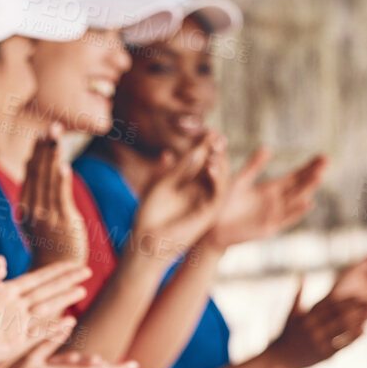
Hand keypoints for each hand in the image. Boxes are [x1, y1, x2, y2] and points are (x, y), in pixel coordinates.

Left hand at [0, 263, 89, 367]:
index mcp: (4, 293)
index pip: (37, 278)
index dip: (56, 270)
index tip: (75, 261)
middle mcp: (14, 307)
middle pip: (46, 290)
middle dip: (66, 281)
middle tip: (88, 270)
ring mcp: (16, 325)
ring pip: (45, 309)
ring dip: (63, 300)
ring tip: (82, 290)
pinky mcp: (13, 345)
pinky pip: (36, 336)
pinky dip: (52, 329)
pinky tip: (69, 322)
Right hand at [18, 124, 89, 265]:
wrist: (56, 269)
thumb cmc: (49, 242)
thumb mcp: (36, 216)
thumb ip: (36, 191)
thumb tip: (34, 163)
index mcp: (25, 206)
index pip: (31, 173)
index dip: (38, 153)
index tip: (43, 134)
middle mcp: (32, 208)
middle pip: (39, 172)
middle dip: (46, 149)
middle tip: (53, 127)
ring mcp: (47, 215)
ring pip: (49, 181)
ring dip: (54, 157)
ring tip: (58, 138)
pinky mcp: (62, 221)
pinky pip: (60, 198)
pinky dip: (61, 182)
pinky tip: (63, 166)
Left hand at [128, 132, 227, 263]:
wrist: (147, 238)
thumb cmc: (150, 212)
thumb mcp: (163, 184)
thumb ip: (179, 168)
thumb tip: (196, 149)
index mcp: (188, 181)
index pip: (201, 159)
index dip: (205, 145)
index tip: (207, 129)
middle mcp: (200, 190)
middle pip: (213, 165)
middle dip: (216, 150)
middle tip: (216, 134)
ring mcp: (205, 201)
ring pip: (220, 178)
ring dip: (219, 162)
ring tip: (215, 147)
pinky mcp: (208, 213)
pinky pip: (218, 195)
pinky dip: (217, 181)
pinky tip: (211, 168)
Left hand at [210, 151, 325, 247]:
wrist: (212, 228)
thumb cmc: (224, 205)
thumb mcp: (239, 181)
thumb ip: (253, 167)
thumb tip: (267, 148)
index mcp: (270, 190)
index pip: (295, 176)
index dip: (309, 167)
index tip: (323, 157)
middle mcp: (276, 202)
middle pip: (299, 186)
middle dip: (313, 174)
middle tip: (327, 161)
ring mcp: (274, 215)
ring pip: (295, 200)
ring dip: (307, 189)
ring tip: (319, 176)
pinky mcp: (269, 228)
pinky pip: (285, 219)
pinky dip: (297, 211)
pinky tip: (308, 202)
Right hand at [265, 281, 366, 367]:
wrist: (279, 361)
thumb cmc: (287, 335)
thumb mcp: (290, 315)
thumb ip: (298, 295)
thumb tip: (301, 276)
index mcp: (307, 317)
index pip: (331, 306)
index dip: (347, 300)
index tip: (360, 295)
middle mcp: (313, 329)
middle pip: (339, 316)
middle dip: (357, 309)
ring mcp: (319, 342)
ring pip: (343, 330)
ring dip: (359, 322)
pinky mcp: (323, 356)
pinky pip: (342, 345)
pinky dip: (354, 338)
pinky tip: (365, 332)